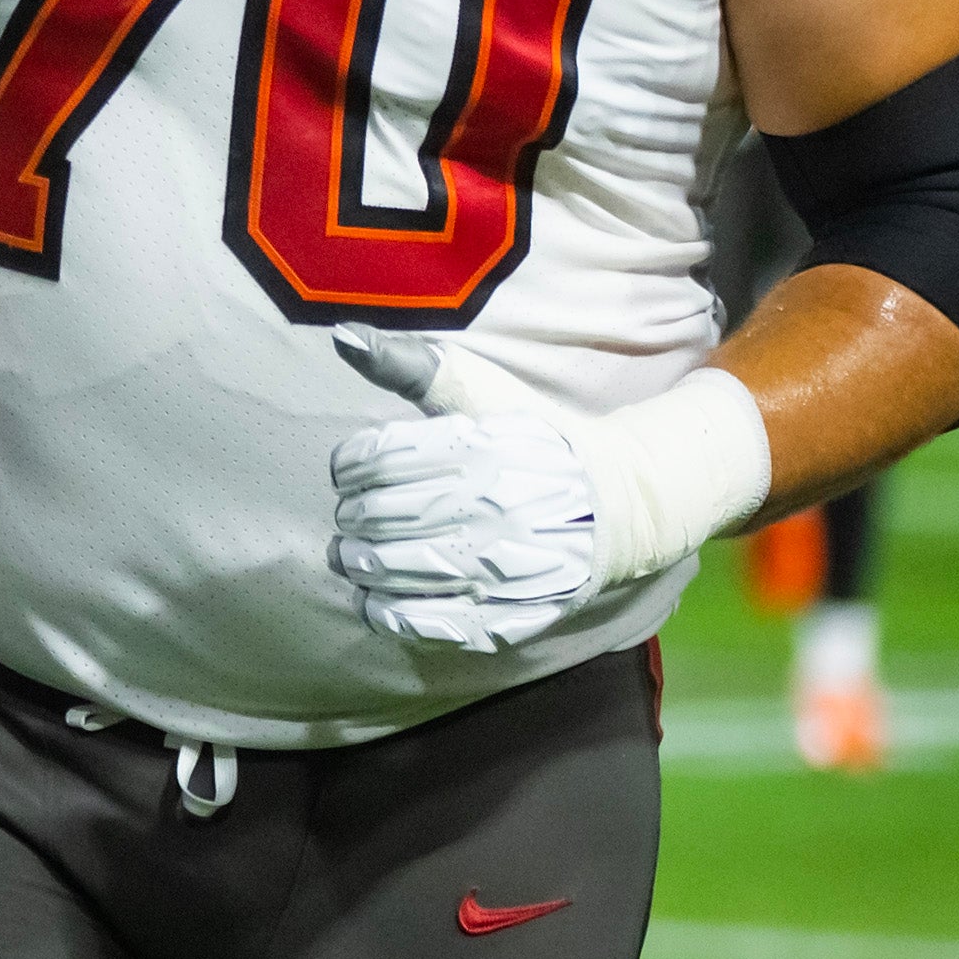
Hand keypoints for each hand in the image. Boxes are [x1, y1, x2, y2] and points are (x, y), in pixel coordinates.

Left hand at [325, 328, 764, 654]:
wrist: (615, 505)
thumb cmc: (535, 437)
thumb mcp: (480, 389)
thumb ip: (412, 365)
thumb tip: (343, 336)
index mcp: (479, 451)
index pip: (376, 461)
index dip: (349, 467)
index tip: (350, 471)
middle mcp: (488, 510)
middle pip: (378, 517)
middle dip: (351, 516)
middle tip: (351, 515)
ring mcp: (497, 568)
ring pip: (392, 571)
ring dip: (358, 563)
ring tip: (356, 554)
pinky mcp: (503, 615)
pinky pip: (423, 621)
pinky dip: (385, 611)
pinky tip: (375, 597)